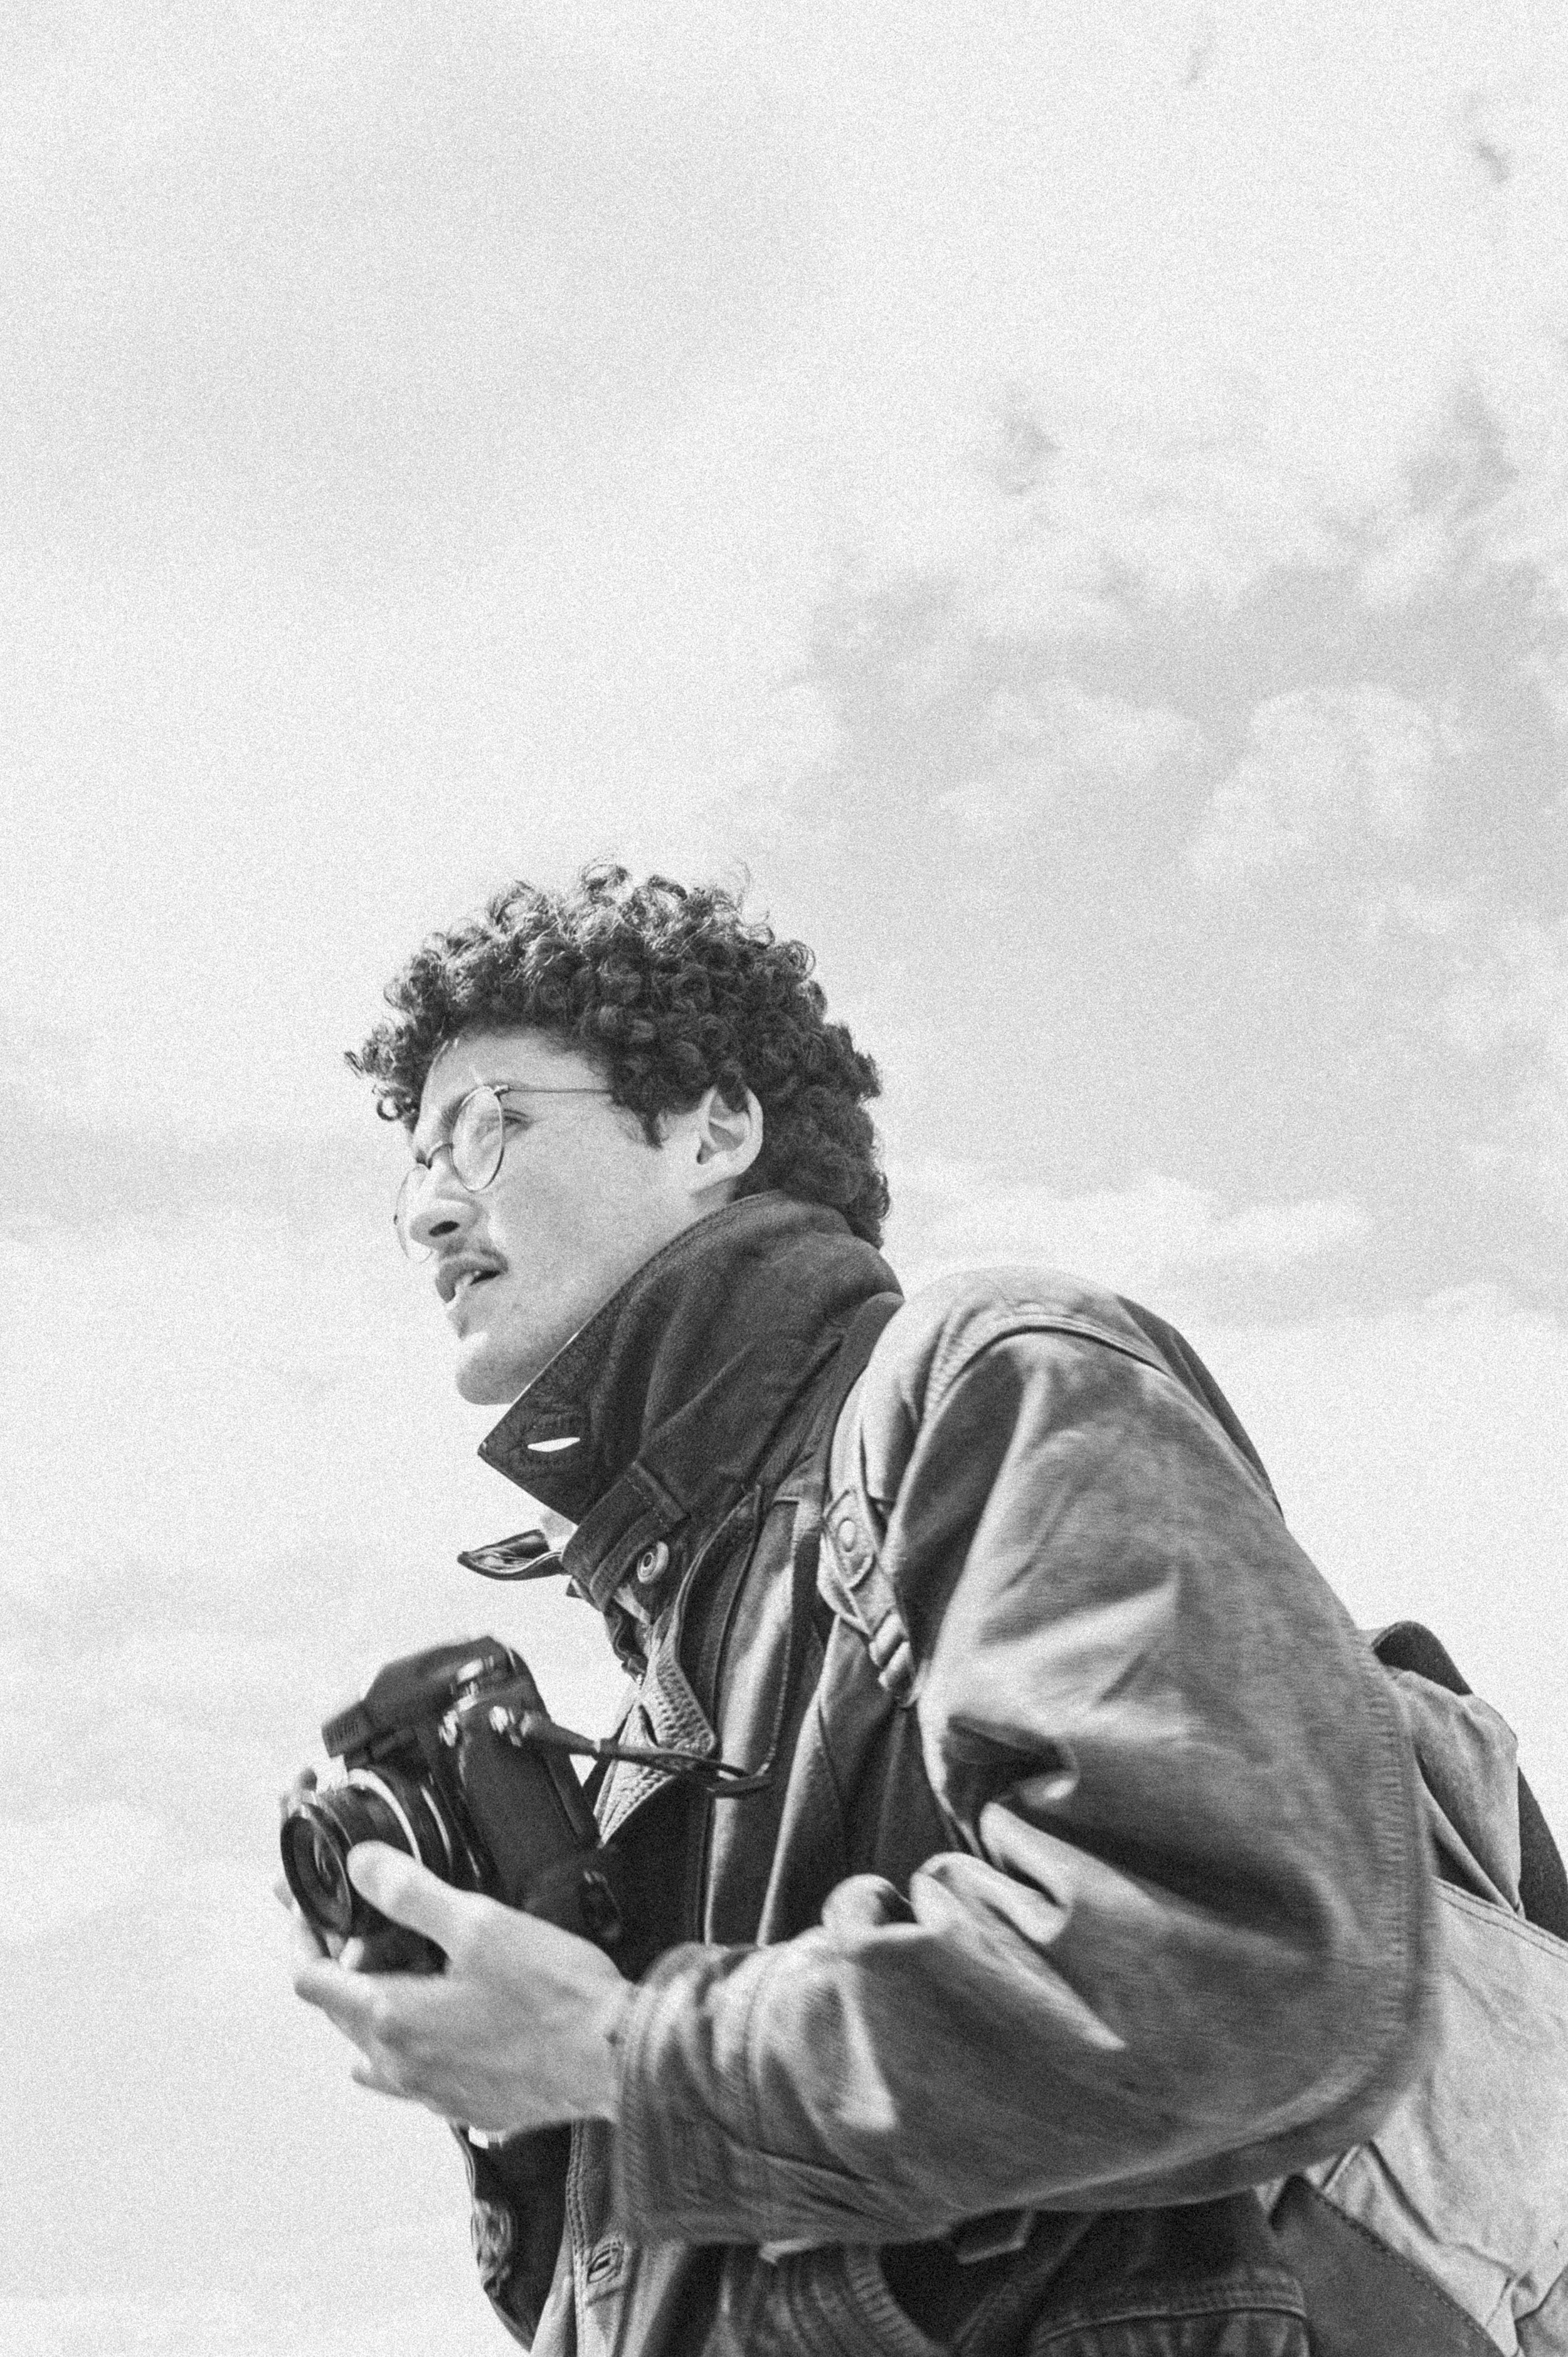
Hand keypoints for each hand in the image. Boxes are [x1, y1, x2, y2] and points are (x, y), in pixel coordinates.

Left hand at [289, 1843, 633, 2133]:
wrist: (614, 2060)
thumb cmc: (554, 1996)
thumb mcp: (479, 1923)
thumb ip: (411, 1893)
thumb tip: (361, 1866)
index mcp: (394, 2018)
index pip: (313, 1980)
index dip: (303, 1938)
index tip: (308, 1912)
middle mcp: (401, 2066)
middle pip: (339, 2015)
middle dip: (341, 1968)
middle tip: (361, 1928)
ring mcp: (431, 2094)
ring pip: (372, 2052)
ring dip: (374, 2012)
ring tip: (404, 1972)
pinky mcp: (464, 2107)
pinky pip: (413, 2077)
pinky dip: (412, 2044)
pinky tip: (449, 2015)